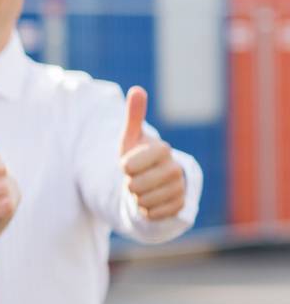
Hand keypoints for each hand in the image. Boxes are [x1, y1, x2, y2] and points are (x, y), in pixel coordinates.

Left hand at [119, 86, 184, 220]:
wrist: (153, 180)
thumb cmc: (138, 157)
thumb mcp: (131, 138)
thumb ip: (134, 116)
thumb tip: (137, 90)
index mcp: (163, 149)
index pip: (129, 166)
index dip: (124, 167)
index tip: (128, 163)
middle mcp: (175, 168)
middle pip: (135, 186)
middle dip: (129, 184)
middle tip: (136, 178)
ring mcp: (179, 188)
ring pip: (143, 201)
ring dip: (137, 198)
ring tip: (143, 189)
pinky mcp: (180, 206)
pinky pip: (152, 214)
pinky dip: (146, 210)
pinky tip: (150, 201)